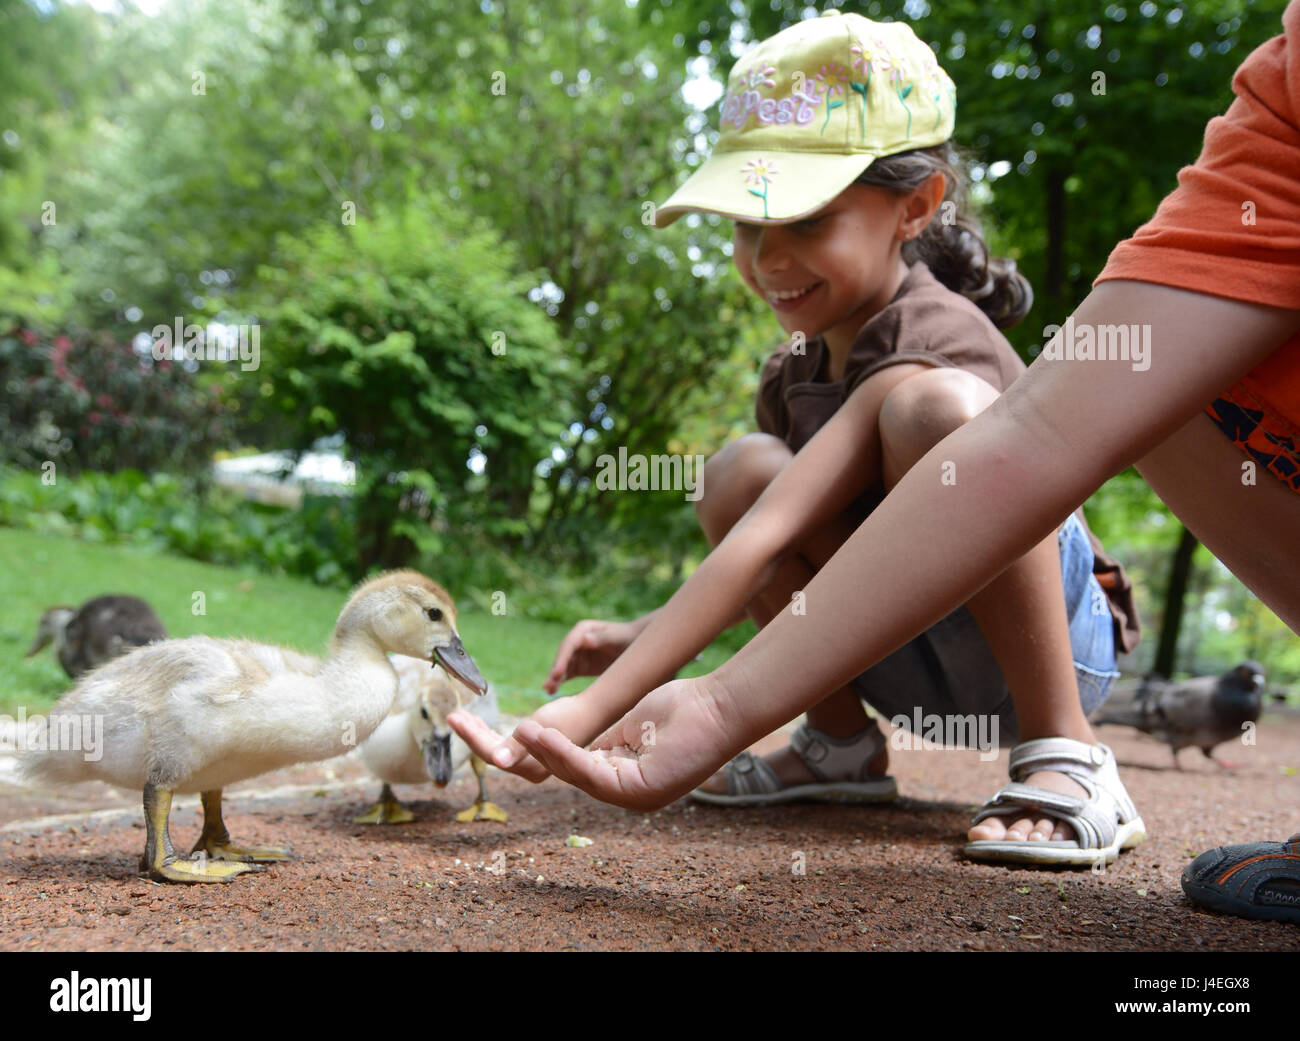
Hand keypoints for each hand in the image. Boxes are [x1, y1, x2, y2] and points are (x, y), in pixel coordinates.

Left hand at [448, 694, 596, 782]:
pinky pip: (502, 745)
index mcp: (527, 767)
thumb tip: (498, 761)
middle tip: (453, 715)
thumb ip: (516, 745)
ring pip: (494, 748)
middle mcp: (525, 769)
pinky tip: (477, 721)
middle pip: (489, 752)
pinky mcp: (528, 753)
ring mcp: (526, 763)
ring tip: (460, 716)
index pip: (491, 754)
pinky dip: (488, 732)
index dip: (470, 736)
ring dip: (477, 732)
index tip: (455, 717)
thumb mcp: (540, 727)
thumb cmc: (567, 716)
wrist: (589, 712)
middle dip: (470, 733)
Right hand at [509, 675, 739, 810]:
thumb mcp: (633, 727)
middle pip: (567, 776)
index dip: (544, 753)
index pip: (574, 770)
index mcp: (625, 780)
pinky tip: (542, 736)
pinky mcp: (639, 791)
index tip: (518, 734)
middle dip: (531, 757)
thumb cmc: (685, 708)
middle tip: (505, 737)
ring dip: (545, 753)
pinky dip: (565, 755)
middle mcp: (627, 795)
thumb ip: (604, 742)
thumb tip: (574, 746)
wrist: (721, 706)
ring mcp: (635, 797)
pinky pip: (591, 773)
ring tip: (519, 732)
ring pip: (576, 776)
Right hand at [543, 618, 644, 694]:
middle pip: (563, 656)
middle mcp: (577, 641)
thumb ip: (603, 638)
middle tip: (549, 684)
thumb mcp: (618, 638)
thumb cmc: (628, 638)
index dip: (562, 658)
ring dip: (554, 678)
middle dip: (556, 670)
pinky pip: (567, 675)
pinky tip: (551, 691)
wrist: (635, 646)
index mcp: (583, 629)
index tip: (557, 672)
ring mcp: (577, 654)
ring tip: (547, 690)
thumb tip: (584, 639)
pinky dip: (559, 682)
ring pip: (562, 667)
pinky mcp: (580, 666)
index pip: (569, 644)